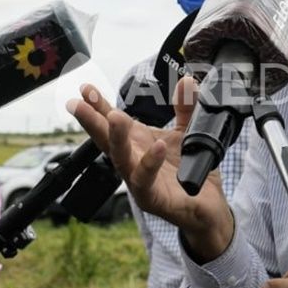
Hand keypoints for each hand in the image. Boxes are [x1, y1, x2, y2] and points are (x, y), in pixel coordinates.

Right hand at [67, 77, 232, 259]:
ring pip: (121, 160)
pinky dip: (149, 163)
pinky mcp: (154, 199)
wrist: (209, 206)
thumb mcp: (189, 133)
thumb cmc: (190, 172)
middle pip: (106, 140)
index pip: (112, 122)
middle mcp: (134, 161)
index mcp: (138, 143)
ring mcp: (140, 182)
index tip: (86, 88)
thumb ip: (186, 108)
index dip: (99, 105)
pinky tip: (156, 146)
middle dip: (91, 121)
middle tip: (78, 103)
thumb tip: (186, 81)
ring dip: (116, 138)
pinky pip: (147, 181)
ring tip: (114, 117)